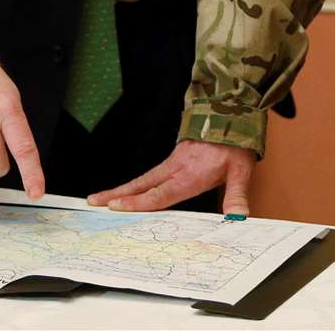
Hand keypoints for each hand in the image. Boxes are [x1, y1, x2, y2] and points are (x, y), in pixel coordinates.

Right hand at [87, 140, 255, 214]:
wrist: (230, 116)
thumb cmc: (235, 146)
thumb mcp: (241, 171)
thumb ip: (237, 194)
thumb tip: (237, 216)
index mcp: (189, 175)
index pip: (159, 194)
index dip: (137, 202)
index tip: (115, 207)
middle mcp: (176, 169)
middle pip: (141, 185)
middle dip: (116, 195)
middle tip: (93, 202)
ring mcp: (173, 163)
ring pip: (142, 179)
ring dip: (121, 190)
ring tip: (101, 199)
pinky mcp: (175, 158)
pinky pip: (150, 174)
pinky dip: (136, 184)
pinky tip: (129, 190)